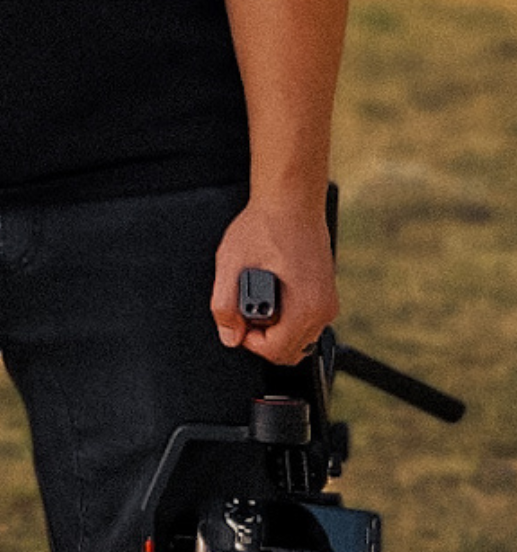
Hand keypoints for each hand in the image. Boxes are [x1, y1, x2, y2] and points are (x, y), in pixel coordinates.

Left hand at [211, 198, 337, 365]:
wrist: (291, 199)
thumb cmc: (266, 224)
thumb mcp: (231, 263)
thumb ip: (224, 305)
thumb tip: (230, 336)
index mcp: (305, 308)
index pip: (275, 352)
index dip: (249, 341)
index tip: (239, 319)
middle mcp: (323, 310)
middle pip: (288, 351)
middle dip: (262, 335)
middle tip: (247, 307)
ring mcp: (327, 302)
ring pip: (297, 338)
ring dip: (274, 326)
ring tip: (259, 294)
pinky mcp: (325, 293)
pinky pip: (304, 321)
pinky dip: (286, 314)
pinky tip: (272, 289)